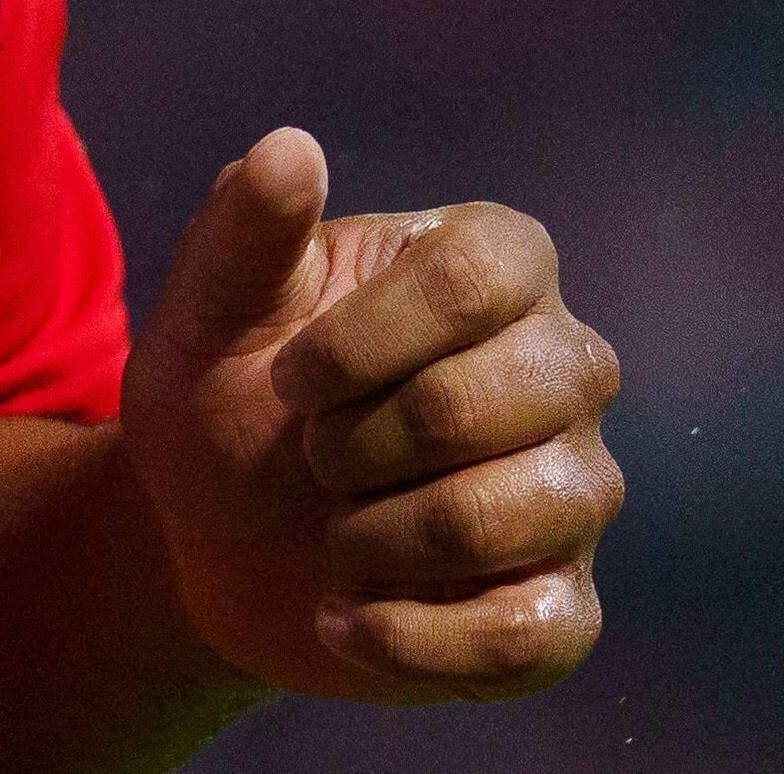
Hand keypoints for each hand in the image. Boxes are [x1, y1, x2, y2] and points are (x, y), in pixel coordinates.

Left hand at [114, 128, 622, 705]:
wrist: (213, 541)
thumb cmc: (225, 397)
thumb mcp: (207, 311)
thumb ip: (244, 229)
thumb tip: (291, 147)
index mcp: (496, 265)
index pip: (481, 278)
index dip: (365, 341)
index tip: (288, 377)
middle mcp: (563, 367)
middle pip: (506, 396)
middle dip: (364, 441)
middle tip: (312, 455)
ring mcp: (576, 489)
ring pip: (516, 514)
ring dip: (379, 535)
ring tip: (333, 530)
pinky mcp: (562, 606)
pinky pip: (530, 635)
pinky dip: (410, 636)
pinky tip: (346, 616)